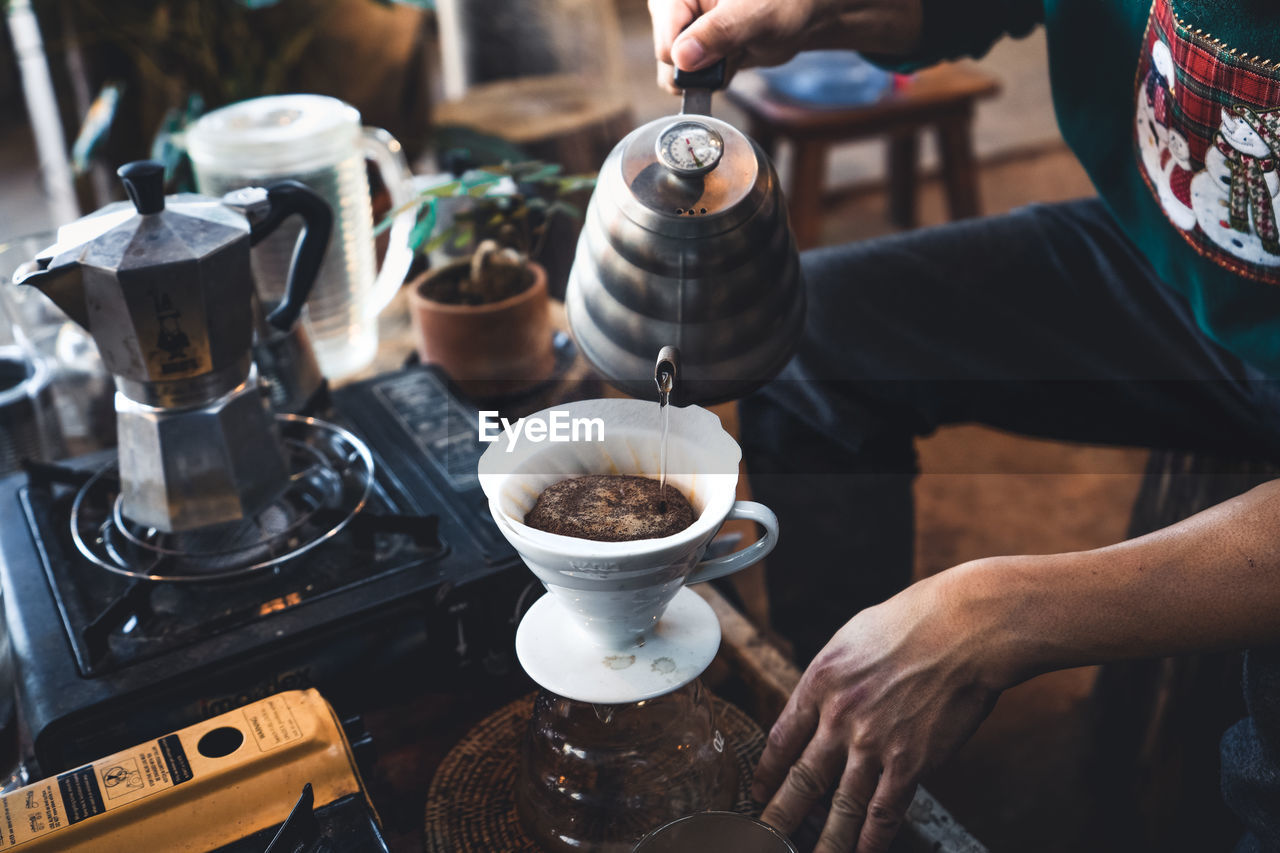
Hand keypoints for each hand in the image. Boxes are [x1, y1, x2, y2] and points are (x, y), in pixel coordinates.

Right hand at [649, 0, 924, 93]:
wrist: (804, 11)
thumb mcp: (757, 13)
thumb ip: (721, 32)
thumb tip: (682, 58)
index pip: (665, 38)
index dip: (692, 54)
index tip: (722, 50)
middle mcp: (676, 8)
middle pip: (668, 60)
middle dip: (702, 66)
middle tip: (734, 48)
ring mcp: (684, 30)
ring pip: (678, 74)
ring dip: (711, 74)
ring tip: (737, 49)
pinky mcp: (695, 48)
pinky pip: (693, 80)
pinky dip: (716, 77)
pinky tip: (734, 57)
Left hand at [752, 564, 1006, 851]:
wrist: (964, 628)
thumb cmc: (914, 622)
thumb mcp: (852, 638)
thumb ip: (833, 677)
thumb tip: (823, 703)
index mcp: (820, 681)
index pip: (782, 738)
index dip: (767, 771)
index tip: (759, 791)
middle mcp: (839, 716)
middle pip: (801, 778)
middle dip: (779, 815)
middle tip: (764, 838)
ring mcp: (873, 742)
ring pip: (840, 805)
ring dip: (823, 840)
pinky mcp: (911, 762)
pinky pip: (884, 811)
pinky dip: (871, 840)